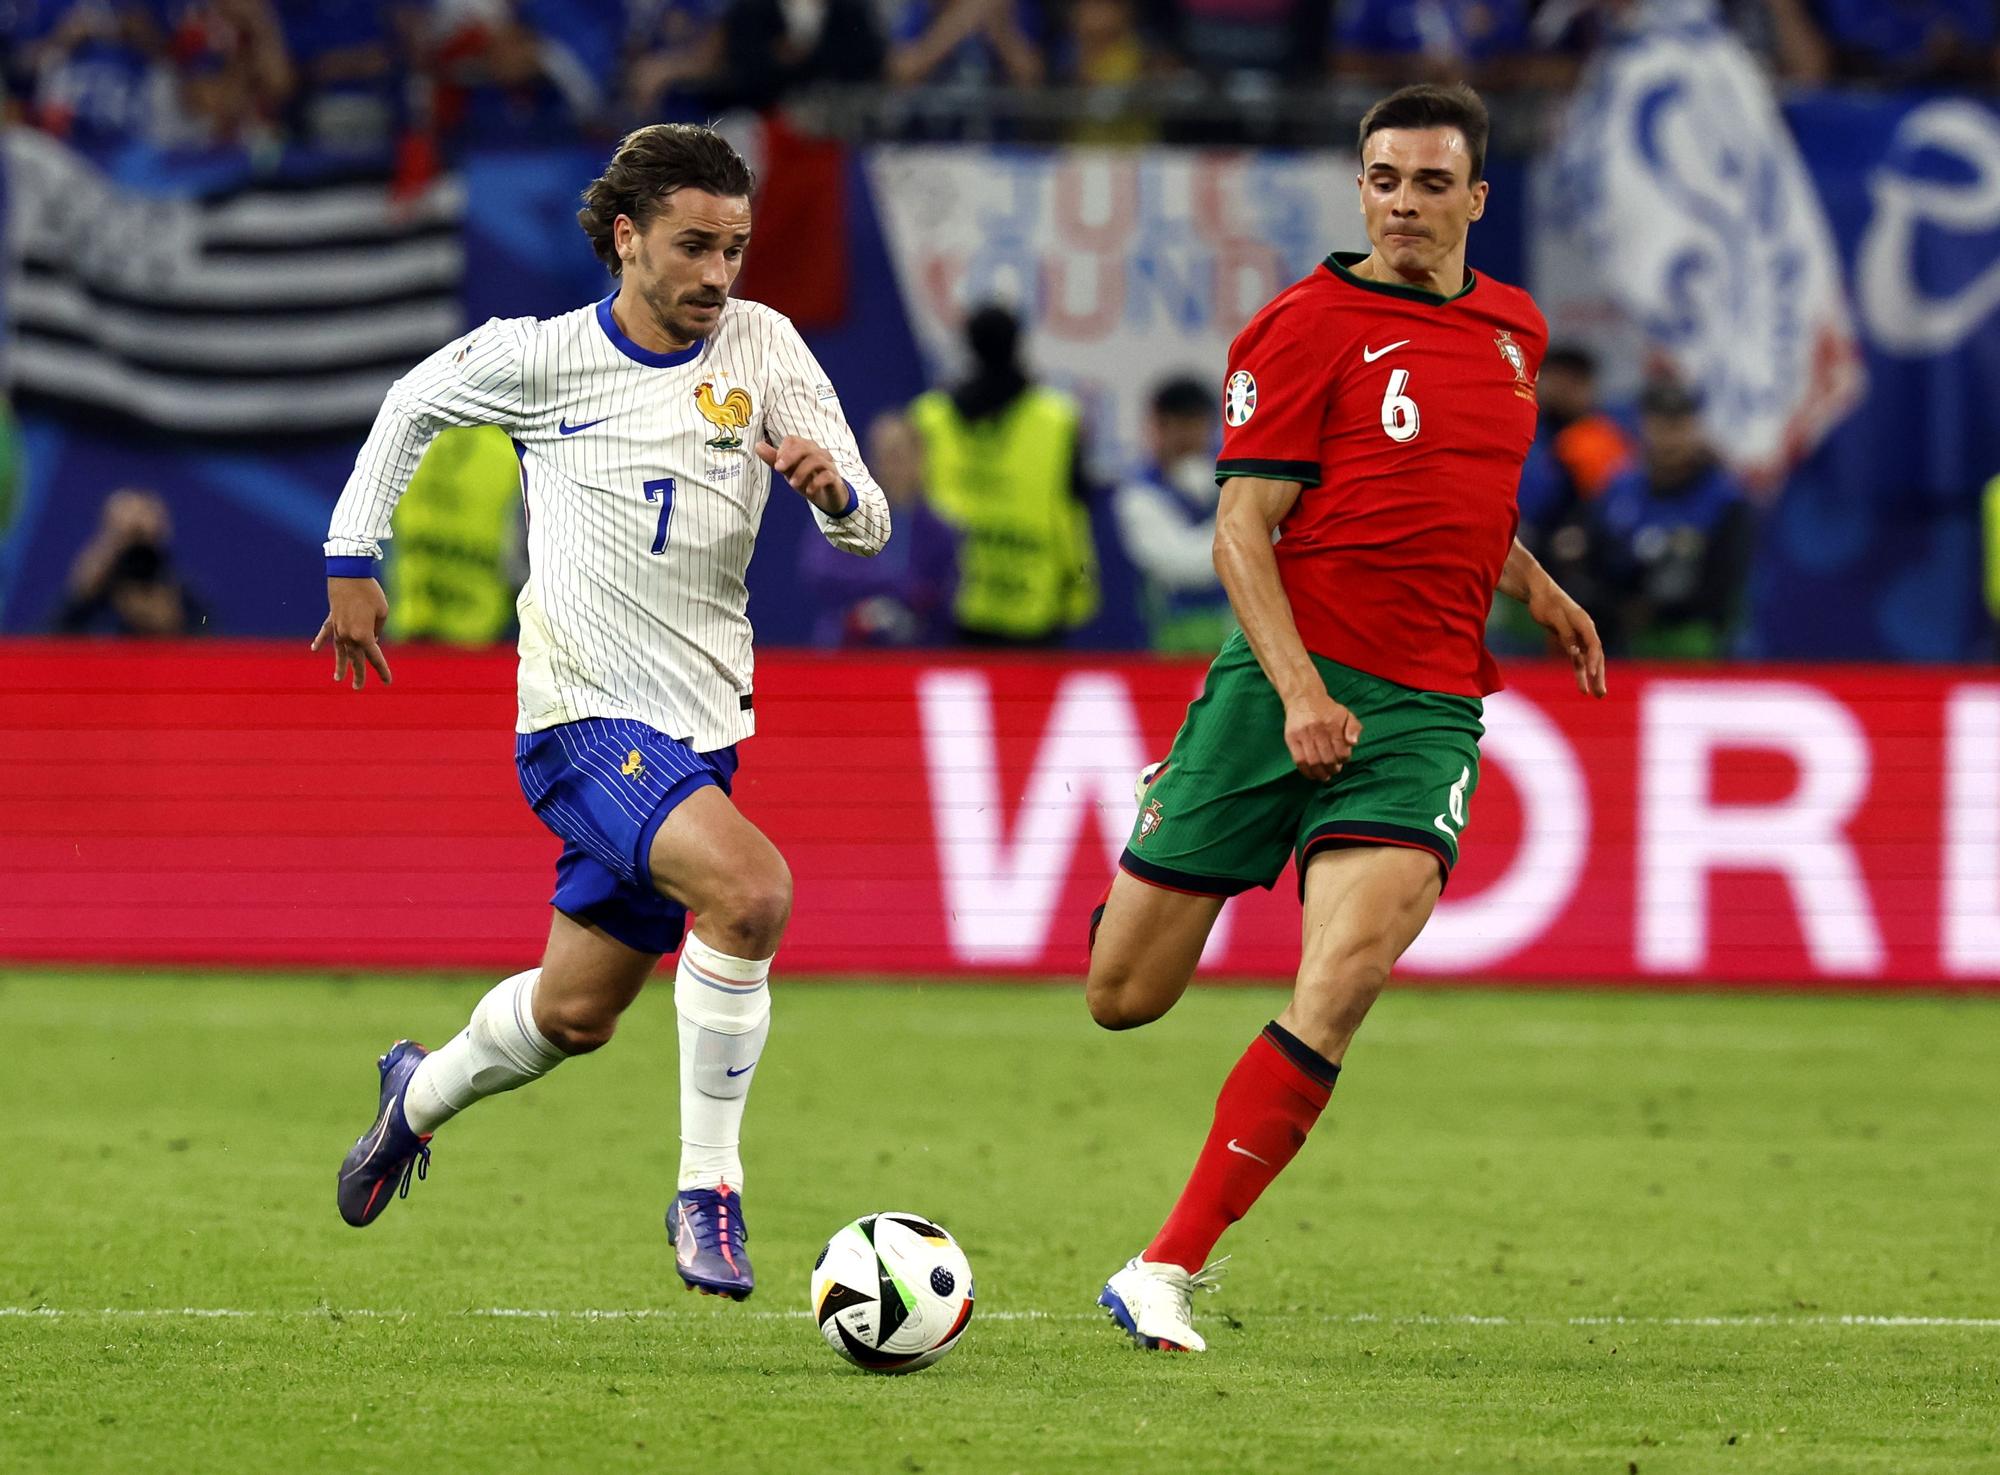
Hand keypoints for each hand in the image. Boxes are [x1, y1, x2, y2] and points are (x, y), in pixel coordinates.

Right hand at [311, 577, 392, 689]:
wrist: (349, 574)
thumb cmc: (370, 592)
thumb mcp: (382, 612)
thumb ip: (378, 630)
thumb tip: (371, 639)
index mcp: (364, 636)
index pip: (375, 657)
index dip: (382, 670)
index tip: (387, 682)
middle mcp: (349, 636)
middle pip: (355, 660)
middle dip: (358, 675)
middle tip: (358, 688)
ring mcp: (338, 629)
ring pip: (339, 651)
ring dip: (339, 665)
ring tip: (338, 679)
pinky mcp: (332, 619)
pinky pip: (325, 633)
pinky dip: (320, 641)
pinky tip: (314, 650)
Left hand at [756, 436, 846, 512]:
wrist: (828, 497)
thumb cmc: (807, 480)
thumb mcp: (788, 470)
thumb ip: (774, 459)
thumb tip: (758, 445)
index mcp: (805, 448)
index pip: (792, 440)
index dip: (782, 450)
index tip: (776, 465)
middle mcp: (818, 452)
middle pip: (805, 447)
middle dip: (790, 457)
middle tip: (778, 469)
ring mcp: (828, 464)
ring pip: (816, 460)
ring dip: (802, 471)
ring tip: (792, 484)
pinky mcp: (835, 478)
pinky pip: (828, 475)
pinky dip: (816, 482)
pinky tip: (808, 491)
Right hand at [1283, 688, 1361, 780]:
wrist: (1303, 698)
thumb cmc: (1327, 710)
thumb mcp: (1346, 714)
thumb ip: (1354, 728)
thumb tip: (1353, 743)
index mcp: (1333, 724)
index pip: (1341, 750)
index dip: (1343, 759)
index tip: (1342, 761)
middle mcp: (1318, 729)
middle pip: (1327, 758)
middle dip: (1332, 769)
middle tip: (1334, 770)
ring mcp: (1303, 734)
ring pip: (1313, 762)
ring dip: (1320, 773)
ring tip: (1324, 775)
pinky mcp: (1291, 738)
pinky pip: (1299, 760)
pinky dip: (1306, 771)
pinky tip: (1312, 774)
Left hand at [1527, 579, 1606, 697]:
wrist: (1539, 593)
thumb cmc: (1546, 602)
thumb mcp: (1554, 617)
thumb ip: (1565, 634)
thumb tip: (1575, 652)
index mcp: (1584, 623)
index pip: (1594, 645)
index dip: (1593, 660)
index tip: (1591, 674)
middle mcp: (1586, 631)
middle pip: (1596, 656)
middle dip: (1598, 675)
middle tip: (1601, 694)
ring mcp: (1579, 637)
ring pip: (1588, 660)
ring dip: (1592, 678)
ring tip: (1596, 695)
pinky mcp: (1570, 641)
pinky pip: (1578, 660)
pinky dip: (1580, 673)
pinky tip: (1582, 688)